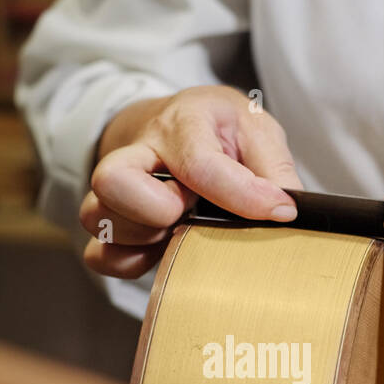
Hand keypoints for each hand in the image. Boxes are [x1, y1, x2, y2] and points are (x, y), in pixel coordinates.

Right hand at [82, 85, 302, 277]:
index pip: (200, 165)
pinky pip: (99, 255)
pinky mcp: (109, 223)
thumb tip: (284, 213)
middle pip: (114, 181)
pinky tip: (159, 249)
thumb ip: (275, 170)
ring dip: (145, 236)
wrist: (173, 124)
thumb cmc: (218, 131)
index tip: (278, 211)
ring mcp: (115, 189)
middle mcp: (138, 151)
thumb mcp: (256, 131)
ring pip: (100, 219)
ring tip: (179, 226)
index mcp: (183, 122)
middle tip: (190, 212)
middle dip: (158, 210)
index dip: (241, 196)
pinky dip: (128, 262)